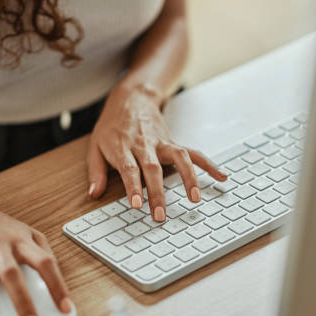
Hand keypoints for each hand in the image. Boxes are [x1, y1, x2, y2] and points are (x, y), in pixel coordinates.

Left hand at [87, 84, 226, 221]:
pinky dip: (208, 164)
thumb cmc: (112, 127)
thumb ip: (96, 172)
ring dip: (189, 178)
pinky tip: (221, 176)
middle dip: (158, 193)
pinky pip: (193, 153)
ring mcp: (162, 143)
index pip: (130, 169)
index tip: (138, 205)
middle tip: (161, 215)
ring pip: (178, 158)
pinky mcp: (173, 143)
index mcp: (123, 147)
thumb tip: (94, 194)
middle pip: (153, 169)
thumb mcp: (95, 146)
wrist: (132, 99)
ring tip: (195, 198)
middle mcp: (144, 145)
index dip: (134, 187)